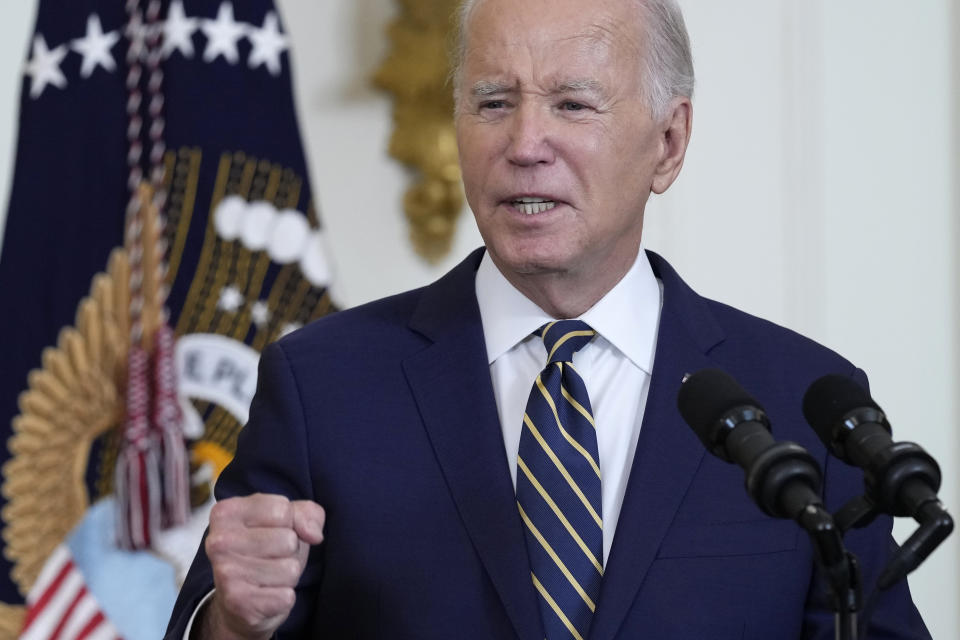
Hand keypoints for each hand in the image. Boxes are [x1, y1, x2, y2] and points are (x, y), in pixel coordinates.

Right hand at [200, 493, 324, 639]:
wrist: (238, 603)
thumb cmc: (265, 552)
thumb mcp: (288, 521)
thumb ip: (307, 514)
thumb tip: (314, 535)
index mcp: (226, 512)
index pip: (282, 509)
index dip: (289, 523)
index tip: (270, 531)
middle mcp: (219, 541)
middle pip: (288, 540)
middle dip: (289, 551)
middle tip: (270, 558)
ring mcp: (226, 573)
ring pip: (290, 569)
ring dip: (287, 575)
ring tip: (268, 576)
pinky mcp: (238, 603)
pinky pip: (286, 596)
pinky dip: (283, 598)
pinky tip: (264, 595)